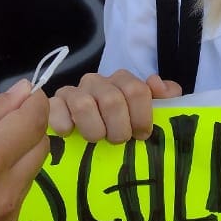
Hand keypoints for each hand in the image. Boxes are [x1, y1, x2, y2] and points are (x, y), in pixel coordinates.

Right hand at [0, 79, 50, 220]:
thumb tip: (24, 92)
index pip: (34, 122)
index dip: (33, 103)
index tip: (23, 96)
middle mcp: (7, 192)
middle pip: (40, 148)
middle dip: (27, 130)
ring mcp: (7, 219)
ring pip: (31, 174)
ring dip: (16, 159)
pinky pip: (17, 199)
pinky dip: (5, 186)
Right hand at [49, 69, 182, 142]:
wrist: (88, 137)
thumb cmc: (125, 126)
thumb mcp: (152, 112)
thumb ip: (166, 97)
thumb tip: (155, 83)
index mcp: (122, 80)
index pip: (137, 90)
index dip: (141, 117)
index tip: (141, 135)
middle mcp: (97, 81)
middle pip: (112, 100)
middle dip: (119, 129)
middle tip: (119, 140)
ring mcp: (74, 91)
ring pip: (84, 105)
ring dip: (94, 130)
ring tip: (97, 139)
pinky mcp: (54, 104)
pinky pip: (56, 110)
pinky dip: (65, 125)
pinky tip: (71, 135)